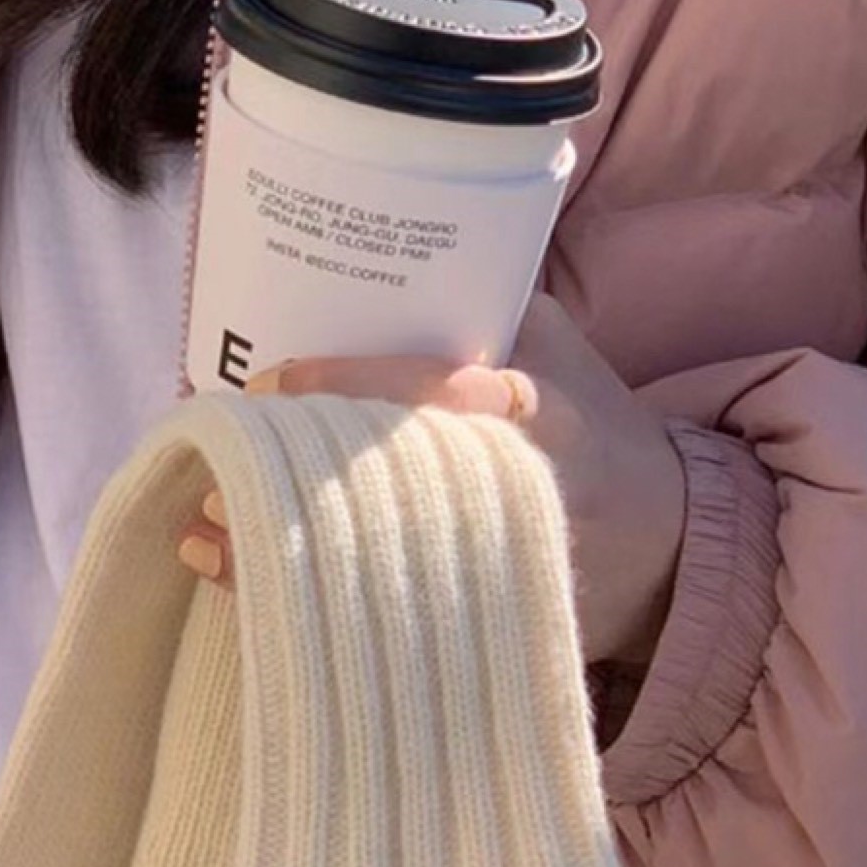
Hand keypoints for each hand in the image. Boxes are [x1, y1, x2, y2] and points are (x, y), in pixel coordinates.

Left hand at [176, 293, 686, 667]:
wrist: (667, 543)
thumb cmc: (594, 427)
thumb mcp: (559, 350)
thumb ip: (485, 306)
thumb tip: (364, 252)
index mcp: (537, 412)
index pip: (436, 391)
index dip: (351, 384)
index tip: (272, 381)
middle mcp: (515, 489)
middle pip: (384, 479)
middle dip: (288, 472)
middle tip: (208, 455)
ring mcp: (494, 560)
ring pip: (366, 551)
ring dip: (269, 544)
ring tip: (199, 522)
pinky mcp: (475, 614)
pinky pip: (367, 606)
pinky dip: (284, 593)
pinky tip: (221, 571)